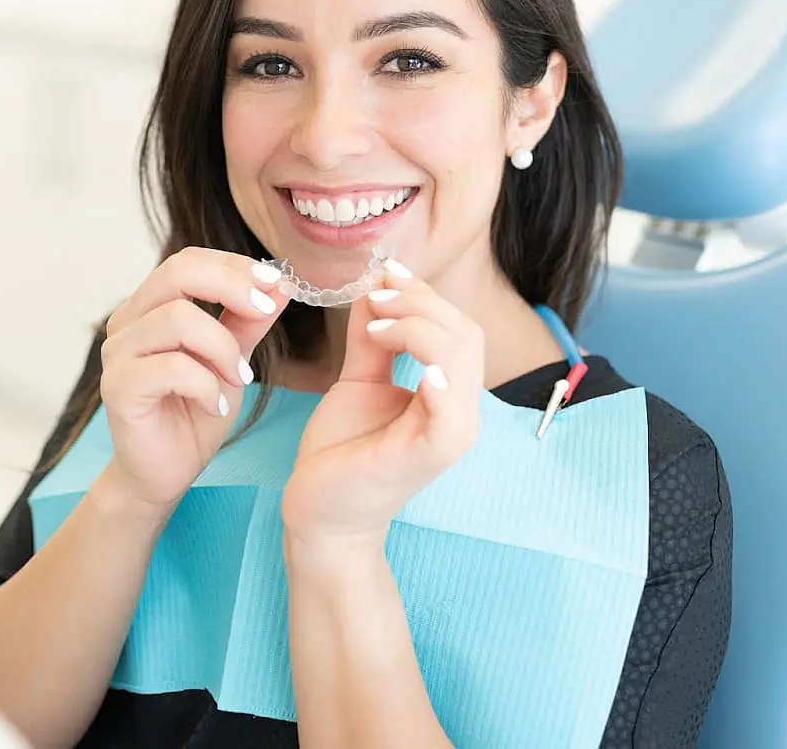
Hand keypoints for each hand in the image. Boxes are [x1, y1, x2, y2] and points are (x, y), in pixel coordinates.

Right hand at [99, 248, 289, 512]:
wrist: (165, 473)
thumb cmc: (193, 414)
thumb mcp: (230, 361)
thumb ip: (248, 323)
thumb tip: (281, 284)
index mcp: (150, 307)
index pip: (188, 261)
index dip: (233, 266)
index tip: (276, 283)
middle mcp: (128, 322)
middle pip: (176, 273)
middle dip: (230, 286)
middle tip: (265, 311)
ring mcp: (118, 354)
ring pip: (177, 319)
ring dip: (222, 347)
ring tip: (239, 379)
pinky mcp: (118, 388)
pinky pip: (171, 368)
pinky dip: (206, 385)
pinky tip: (217, 406)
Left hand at [283, 260, 483, 548]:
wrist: (320, 511)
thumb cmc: (342, 451)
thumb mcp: (358, 381)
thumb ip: (372, 340)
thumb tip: (375, 288)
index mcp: (447, 392)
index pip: (456, 327)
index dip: (424, 294)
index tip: (384, 274)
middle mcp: (459, 411)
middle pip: (465, 334)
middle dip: (421, 303)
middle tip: (375, 297)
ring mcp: (450, 434)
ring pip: (461, 359)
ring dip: (419, 328)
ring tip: (377, 325)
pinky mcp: (430, 455)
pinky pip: (451, 413)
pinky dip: (441, 382)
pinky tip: (418, 367)